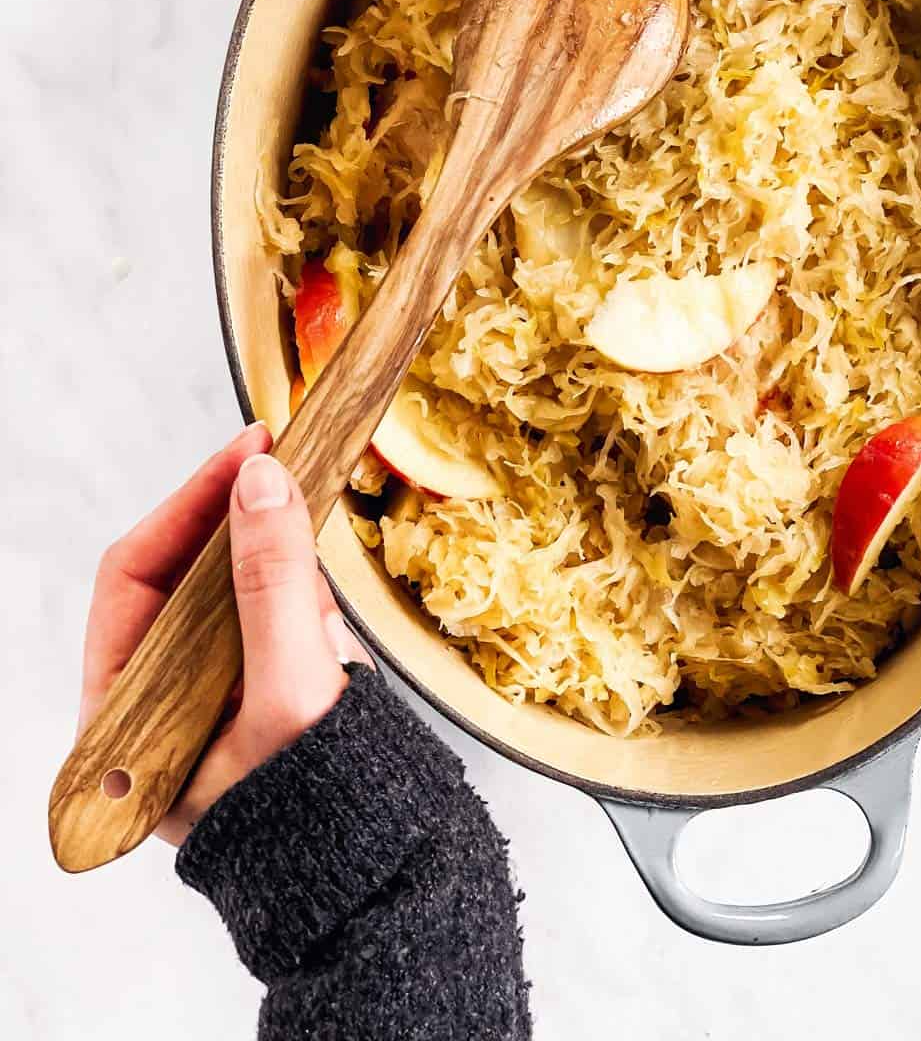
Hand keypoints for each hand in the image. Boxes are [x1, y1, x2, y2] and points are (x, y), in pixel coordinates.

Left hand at [78, 423, 371, 845]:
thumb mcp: (291, 690)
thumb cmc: (317, 813)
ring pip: (220, 599)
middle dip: (232, 525)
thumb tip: (260, 479)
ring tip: (312, 549)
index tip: (249, 451)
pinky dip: (289, 599)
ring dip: (266, 560)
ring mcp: (199, 709)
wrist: (383, 885)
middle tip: (285, 464)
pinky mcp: (247, 708)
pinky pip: (259, 626)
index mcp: (121, 723)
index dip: (189, 505)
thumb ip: (273, 583)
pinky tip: (318, 609)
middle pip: (173, 581)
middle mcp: (148, 712)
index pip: (132, 579)